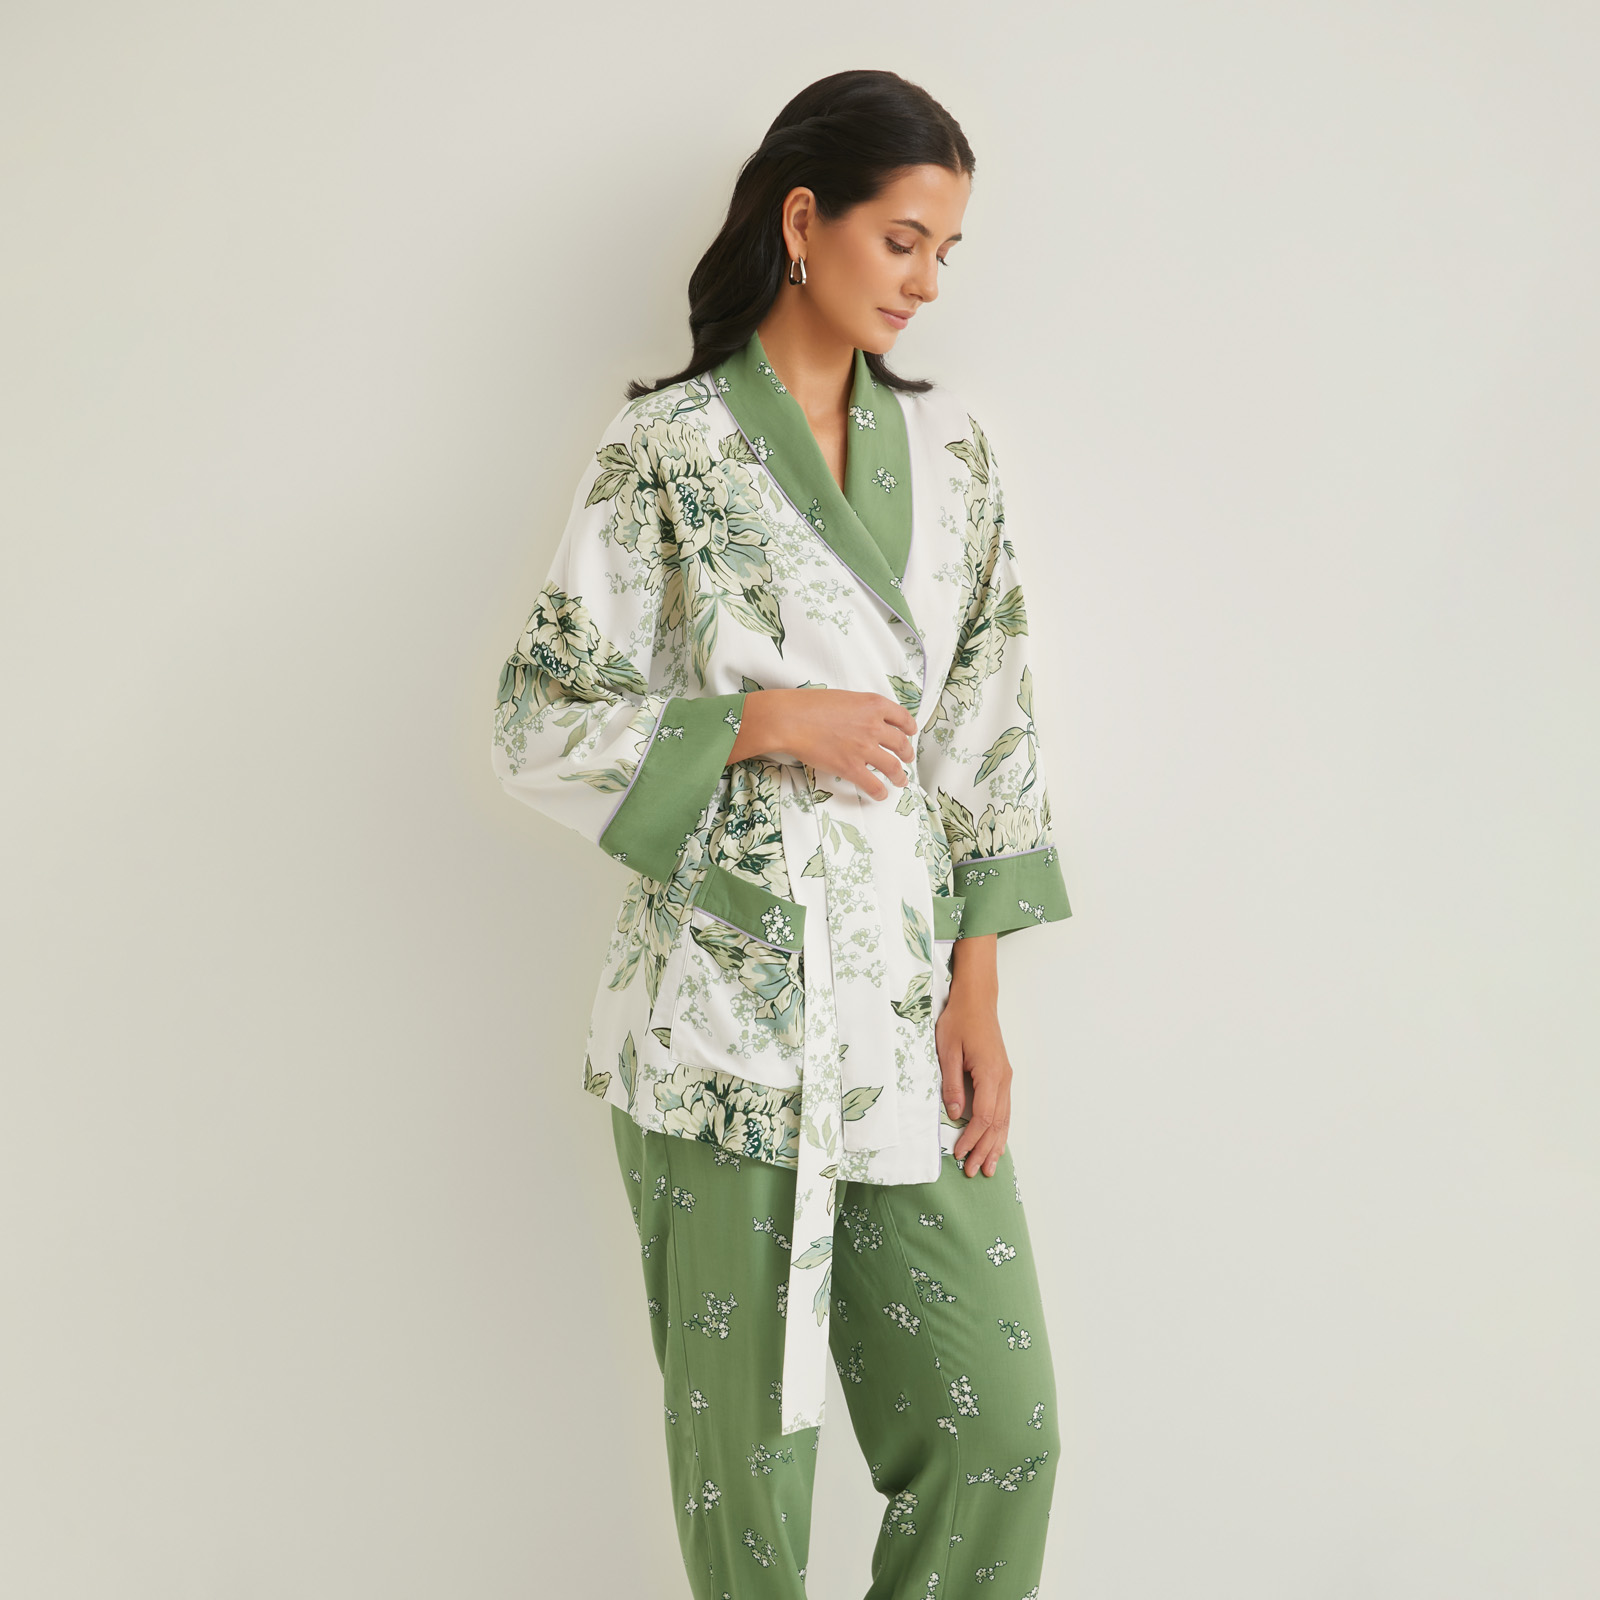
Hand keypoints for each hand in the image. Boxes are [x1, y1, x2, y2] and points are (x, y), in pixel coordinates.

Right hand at [733, 689, 916, 799]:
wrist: (790, 719)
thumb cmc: (809, 705)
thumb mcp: (844, 698)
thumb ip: (860, 709)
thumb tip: (865, 721)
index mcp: (873, 705)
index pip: (903, 717)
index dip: (909, 728)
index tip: (910, 733)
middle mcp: (874, 726)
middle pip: (901, 743)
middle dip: (907, 753)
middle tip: (906, 758)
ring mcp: (864, 748)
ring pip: (893, 766)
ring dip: (900, 776)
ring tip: (901, 780)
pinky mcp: (851, 767)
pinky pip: (874, 784)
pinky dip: (880, 792)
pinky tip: (881, 794)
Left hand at [936, 979, 1010, 1177]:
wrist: (977, 1000)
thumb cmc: (959, 1021)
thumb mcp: (947, 1051)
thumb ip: (951, 1084)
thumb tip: (953, 1114)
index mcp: (989, 1073)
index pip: (984, 1116)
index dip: (972, 1138)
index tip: (960, 1155)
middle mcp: (1003, 1079)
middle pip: (998, 1123)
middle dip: (986, 1150)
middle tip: (975, 1172)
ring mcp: (1005, 1078)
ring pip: (1005, 1119)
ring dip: (996, 1144)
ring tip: (990, 1168)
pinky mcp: (1002, 1076)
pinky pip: (1004, 1109)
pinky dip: (1001, 1129)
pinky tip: (998, 1143)